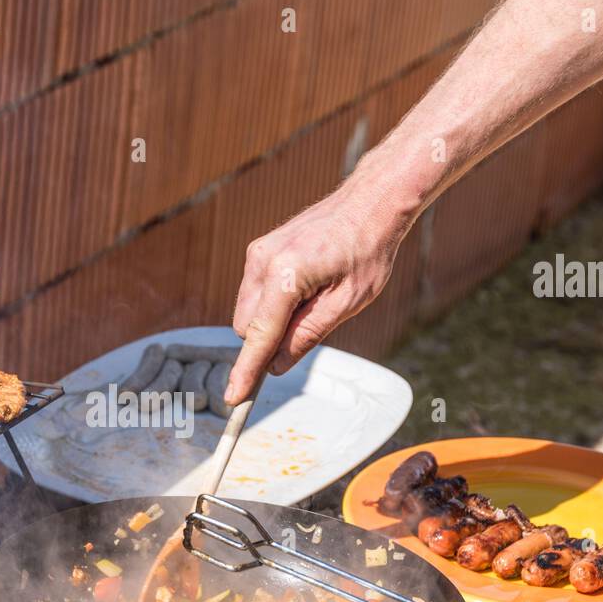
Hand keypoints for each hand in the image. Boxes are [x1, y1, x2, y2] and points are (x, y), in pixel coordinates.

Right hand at [225, 159, 415, 404]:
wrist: (370, 203)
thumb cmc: (366, 251)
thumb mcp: (347, 302)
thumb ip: (307, 335)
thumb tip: (276, 366)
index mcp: (286, 276)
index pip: (258, 336)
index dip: (246, 371)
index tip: (232, 398)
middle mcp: (262, 262)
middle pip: (247, 327)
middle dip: (268, 340)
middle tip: (310, 326)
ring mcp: (257, 253)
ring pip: (247, 311)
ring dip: (271, 321)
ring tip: (314, 298)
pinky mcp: (258, 250)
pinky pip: (254, 293)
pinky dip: (272, 303)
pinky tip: (305, 287)